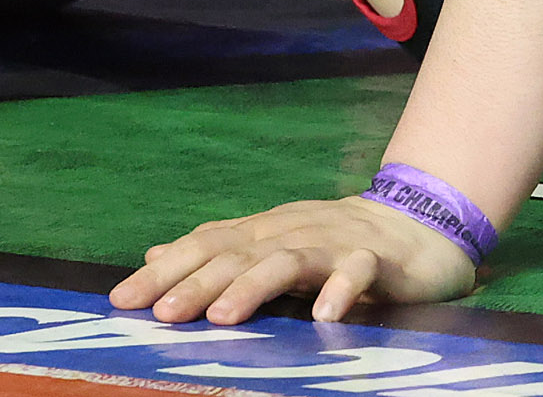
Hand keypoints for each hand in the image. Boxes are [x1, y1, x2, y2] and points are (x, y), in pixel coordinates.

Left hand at [108, 195, 475, 325]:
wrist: (419, 224)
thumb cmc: (336, 244)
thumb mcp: (271, 245)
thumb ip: (218, 253)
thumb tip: (155, 256)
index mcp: (262, 232)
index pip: (204, 245)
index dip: (164, 271)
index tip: (122, 300)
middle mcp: (290, 231)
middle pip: (237, 254)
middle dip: (196, 283)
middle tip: (161, 312)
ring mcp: (333, 242)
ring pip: (288, 260)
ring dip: (253, 286)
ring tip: (224, 318)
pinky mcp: (375, 259)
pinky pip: (357, 271)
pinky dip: (341, 291)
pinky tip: (325, 318)